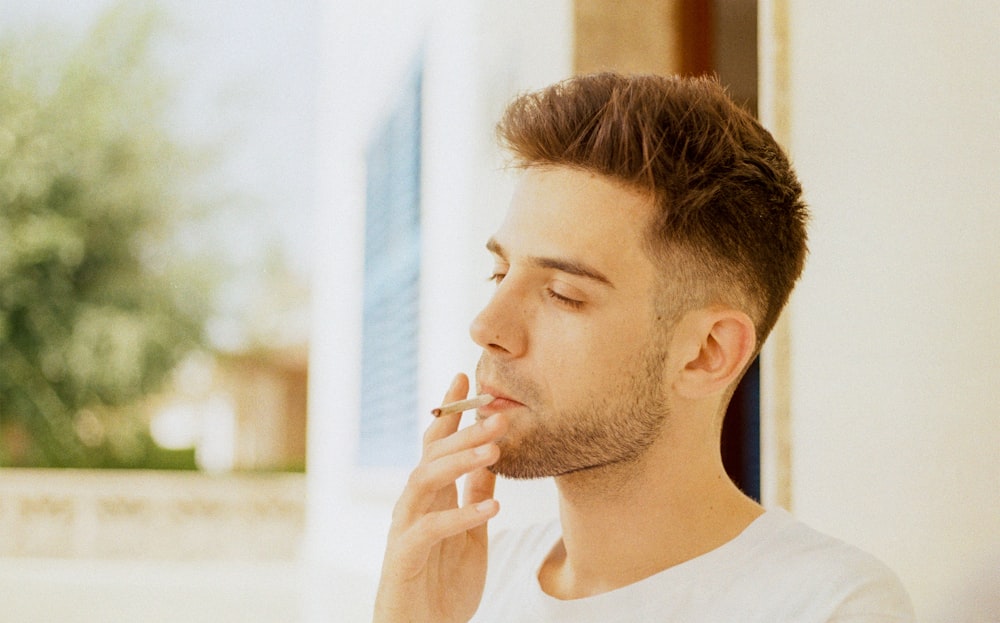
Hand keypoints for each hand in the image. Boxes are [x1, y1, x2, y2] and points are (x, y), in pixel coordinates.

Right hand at [373, 373, 508, 622]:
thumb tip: (492, 458)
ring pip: (424, 480)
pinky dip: (460, 515)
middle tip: (497, 412)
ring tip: (493, 450)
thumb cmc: (443, 584)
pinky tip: (492, 507)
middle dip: (464, 430)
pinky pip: (430, 530)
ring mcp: (406, 528)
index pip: (437, 442)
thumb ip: (475, 494)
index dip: (450, 410)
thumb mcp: (472, 533)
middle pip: (432, 454)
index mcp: (431, 495)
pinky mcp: (404, 556)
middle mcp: (414, 504)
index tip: (466, 376)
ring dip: (458, 462)